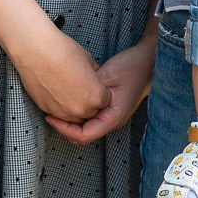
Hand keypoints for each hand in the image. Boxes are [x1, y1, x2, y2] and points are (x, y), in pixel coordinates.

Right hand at [11, 25, 107, 121]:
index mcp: (96, 97)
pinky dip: (59, 106)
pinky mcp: (47, 110)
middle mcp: (81, 109)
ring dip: (74, 107)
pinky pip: (58, 114)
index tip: (92, 82)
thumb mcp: (88, 60)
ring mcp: (63, 112)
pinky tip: (56, 91)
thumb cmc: (64, 51)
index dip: (99, 91)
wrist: (36, 51)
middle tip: (79, 86)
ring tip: (68, 89)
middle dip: (88, 102)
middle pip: (90, 112)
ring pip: (74, 117)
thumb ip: (95, 76)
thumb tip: (94, 80)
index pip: (104, 101)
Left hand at [46, 26, 158, 144]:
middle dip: (64, 128)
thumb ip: (89, 89)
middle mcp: (113, 121)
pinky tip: (68, 103)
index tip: (50, 116)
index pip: (84, 136)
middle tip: (49, 113)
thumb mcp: (107, 75)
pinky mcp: (109, 110)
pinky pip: (90, 120)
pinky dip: (77, 115)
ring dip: (70, 122)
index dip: (64, 129)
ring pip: (86, 129)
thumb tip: (69, 98)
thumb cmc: (131, 66)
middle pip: (83, 137)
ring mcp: (111, 117)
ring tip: (55, 108)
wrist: (148, 61)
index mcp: (114, 117)